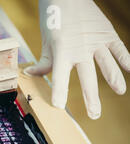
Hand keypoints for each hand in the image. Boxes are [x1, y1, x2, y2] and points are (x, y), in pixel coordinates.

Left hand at [24, 0, 129, 118]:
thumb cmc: (53, 19)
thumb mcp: (46, 41)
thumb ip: (44, 61)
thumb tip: (32, 75)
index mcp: (62, 51)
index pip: (60, 77)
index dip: (59, 92)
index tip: (59, 106)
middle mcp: (80, 48)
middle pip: (87, 77)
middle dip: (91, 98)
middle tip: (94, 115)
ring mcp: (96, 41)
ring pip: (107, 64)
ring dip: (114, 79)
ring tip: (119, 92)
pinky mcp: (107, 33)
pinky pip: (119, 48)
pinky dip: (126, 58)